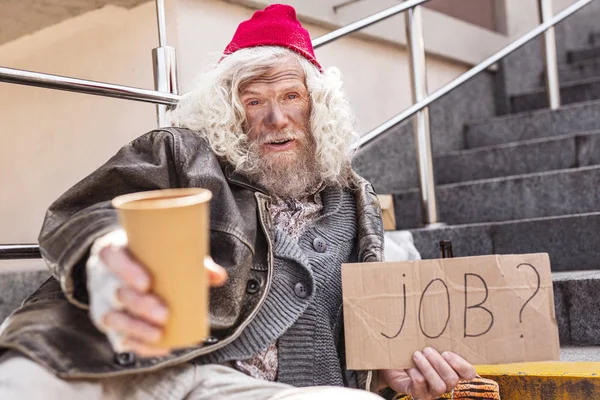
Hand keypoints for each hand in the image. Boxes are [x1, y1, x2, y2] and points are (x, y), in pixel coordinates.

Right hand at [86, 230, 226, 356]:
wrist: (121, 264)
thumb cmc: (147, 256)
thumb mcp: (163, 252)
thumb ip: (192, 262)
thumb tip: (220, 277)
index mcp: (113, 250)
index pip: (111, 256)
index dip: (126, 270)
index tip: (147, 283)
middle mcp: (102, 276)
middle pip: (115, 292)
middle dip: (140, 306)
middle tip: (164, 314)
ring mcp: (100, 300)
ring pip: (112, 318)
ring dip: (137, 329)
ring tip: (160, 335)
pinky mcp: (105, 321)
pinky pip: (116, 337)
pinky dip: (138, 344)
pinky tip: (157, 347)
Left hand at [379, 348, 475, 399]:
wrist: (392, 364)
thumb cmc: (413, 351)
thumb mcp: (425, 344)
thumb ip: (435, 340)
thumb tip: (438, 322)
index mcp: (452, 370)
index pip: (469, 373)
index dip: (461, 365)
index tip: (447, 353)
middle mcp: (445, 383)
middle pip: (452, 380)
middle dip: (439, 363)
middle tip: (427, 350)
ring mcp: (432, 391)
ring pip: (439, 386)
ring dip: (428, 369)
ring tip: (416, 355)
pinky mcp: (418, 394)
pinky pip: (420, 387)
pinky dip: (414, 373)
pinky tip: (408, 366)